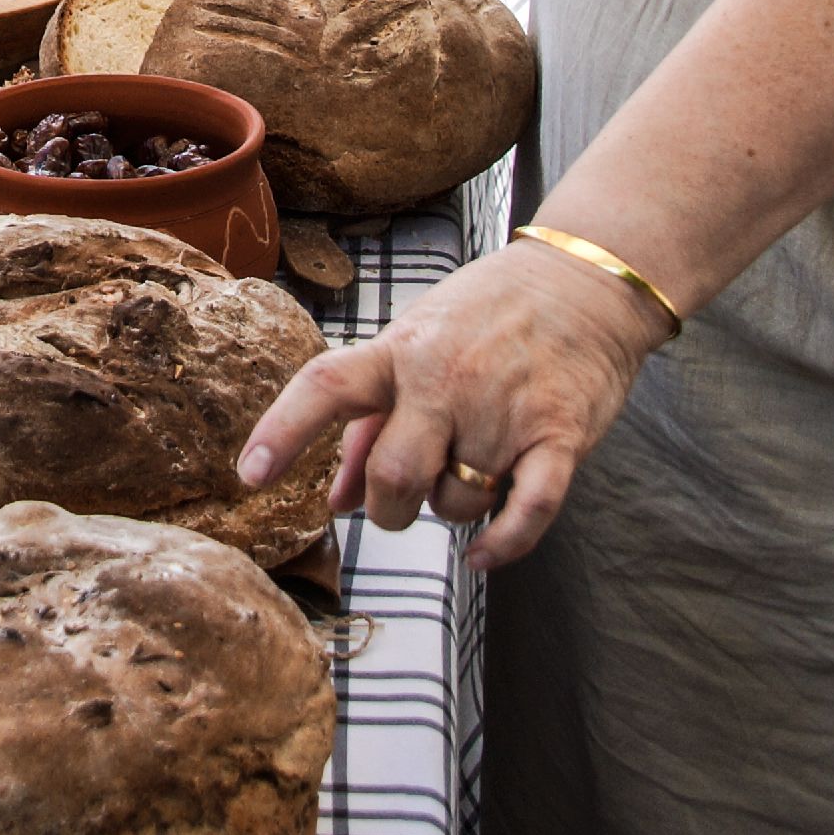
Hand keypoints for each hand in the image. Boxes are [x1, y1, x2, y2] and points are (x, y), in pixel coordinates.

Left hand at [233, 234, 664, 569]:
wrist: (583, 281)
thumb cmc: (486, 315)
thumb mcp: (416, 344)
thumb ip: (369, 425)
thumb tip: (334, 502)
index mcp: (400, 351)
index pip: (327, 386)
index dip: (281, 430)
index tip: (250, 475)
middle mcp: (447, 379)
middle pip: (394, 476)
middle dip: (388, 510)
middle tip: (399, 503)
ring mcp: (504, 409)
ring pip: (457, 502)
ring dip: (455, 508)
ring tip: (471, 467)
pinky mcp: (559, 434)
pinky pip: (526, 512)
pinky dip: (502, 545)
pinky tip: (484, 553)